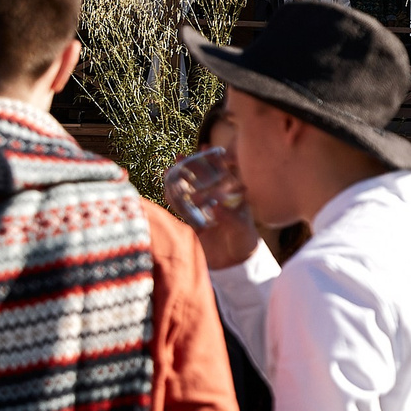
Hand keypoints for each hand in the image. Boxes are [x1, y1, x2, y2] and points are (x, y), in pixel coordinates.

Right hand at [166, 155, 257, 270]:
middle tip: (180, 155)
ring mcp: (203, 210)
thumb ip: (230, 217)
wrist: (235, 263)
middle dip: (190, 166)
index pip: (222, 173)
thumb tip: (216, 207)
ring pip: (188, 190)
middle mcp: (215, 199)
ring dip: (178, 180)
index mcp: (230, 196)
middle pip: (201, 178)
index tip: (206, 147)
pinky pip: (180, 208)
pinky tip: (166, 188)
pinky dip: (173, 198)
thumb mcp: (242, 228)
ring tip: (169, 168)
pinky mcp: (192, 222)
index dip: (214, 159)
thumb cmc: (244, 241)